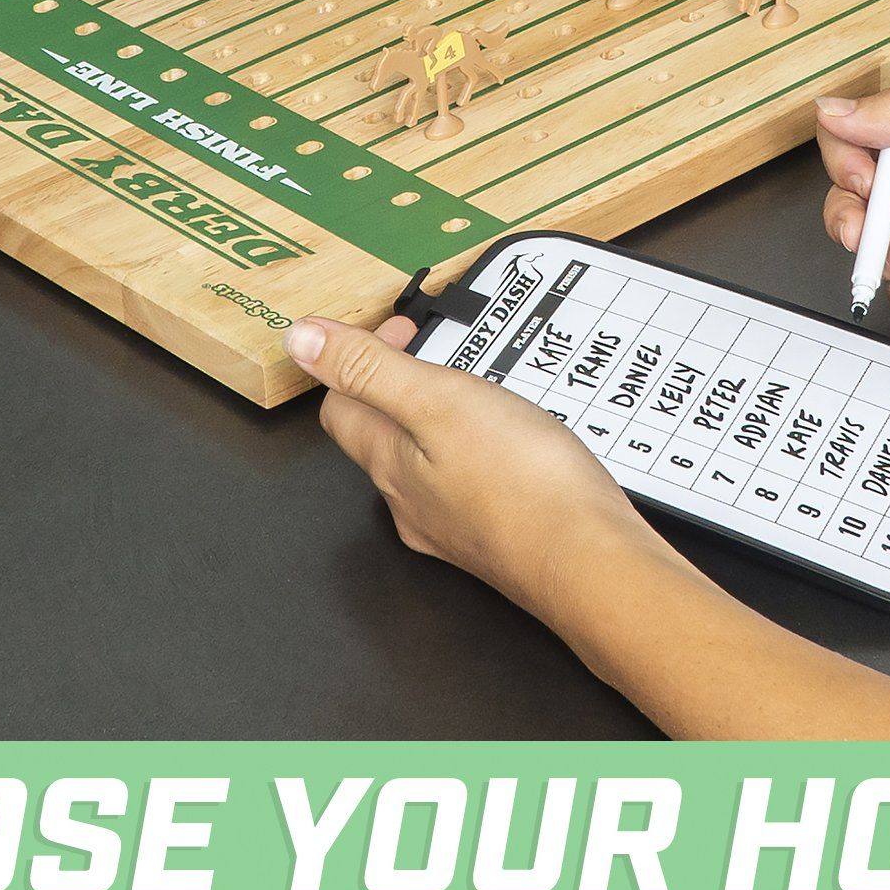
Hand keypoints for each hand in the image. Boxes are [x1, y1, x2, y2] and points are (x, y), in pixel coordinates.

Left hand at [286, 314, 648, 617]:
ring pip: (422, 461)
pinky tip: (505, 439)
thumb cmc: (521, 485)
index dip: (355, 359)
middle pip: (379, 435)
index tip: (396, 328)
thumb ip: (368, 369)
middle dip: (395, 384)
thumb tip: (300, 340)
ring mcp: (451, 525)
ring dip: (434, 414)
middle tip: (430, 348)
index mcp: (388, 464)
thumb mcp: (436, 401)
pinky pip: (462, 482)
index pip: (340, 407)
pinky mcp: (492, 536)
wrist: (589, 561)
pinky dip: (470, 448)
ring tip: (470, 383)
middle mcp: (410, 502)